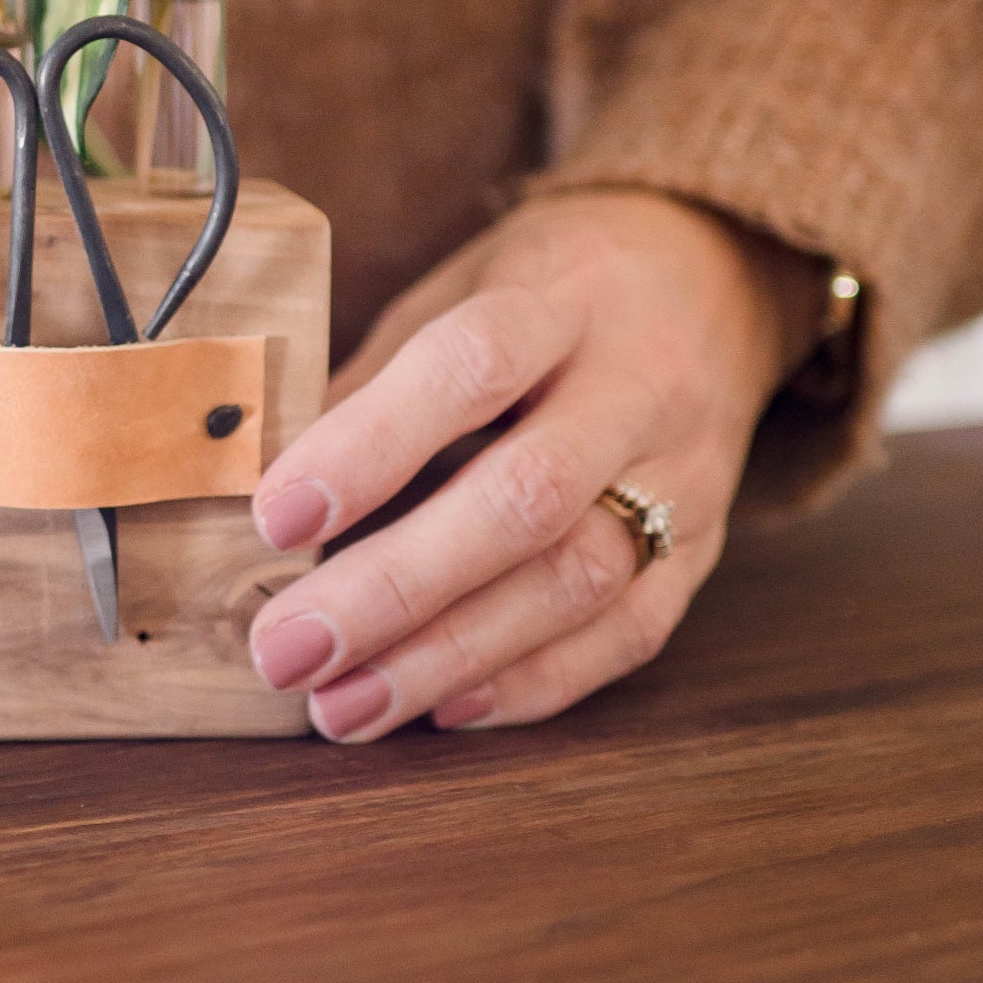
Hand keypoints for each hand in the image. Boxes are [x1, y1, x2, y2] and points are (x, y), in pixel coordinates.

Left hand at [245, 188, 819, 739]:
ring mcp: (683, 475)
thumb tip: (268, 473)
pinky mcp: (704, 549)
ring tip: (344, 705)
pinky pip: (629, 634)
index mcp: (558, 298)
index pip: (469, 368)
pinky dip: (532, 681)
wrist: (713, 277)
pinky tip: (442, 706)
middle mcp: (635, 389)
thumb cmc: (547, 287)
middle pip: (525, 499)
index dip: (371, 444)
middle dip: (395, 588)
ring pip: (577, 583)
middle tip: (287, 650)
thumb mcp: (457, 287)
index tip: (276, 517)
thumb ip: (376, 377)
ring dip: (449, 657)